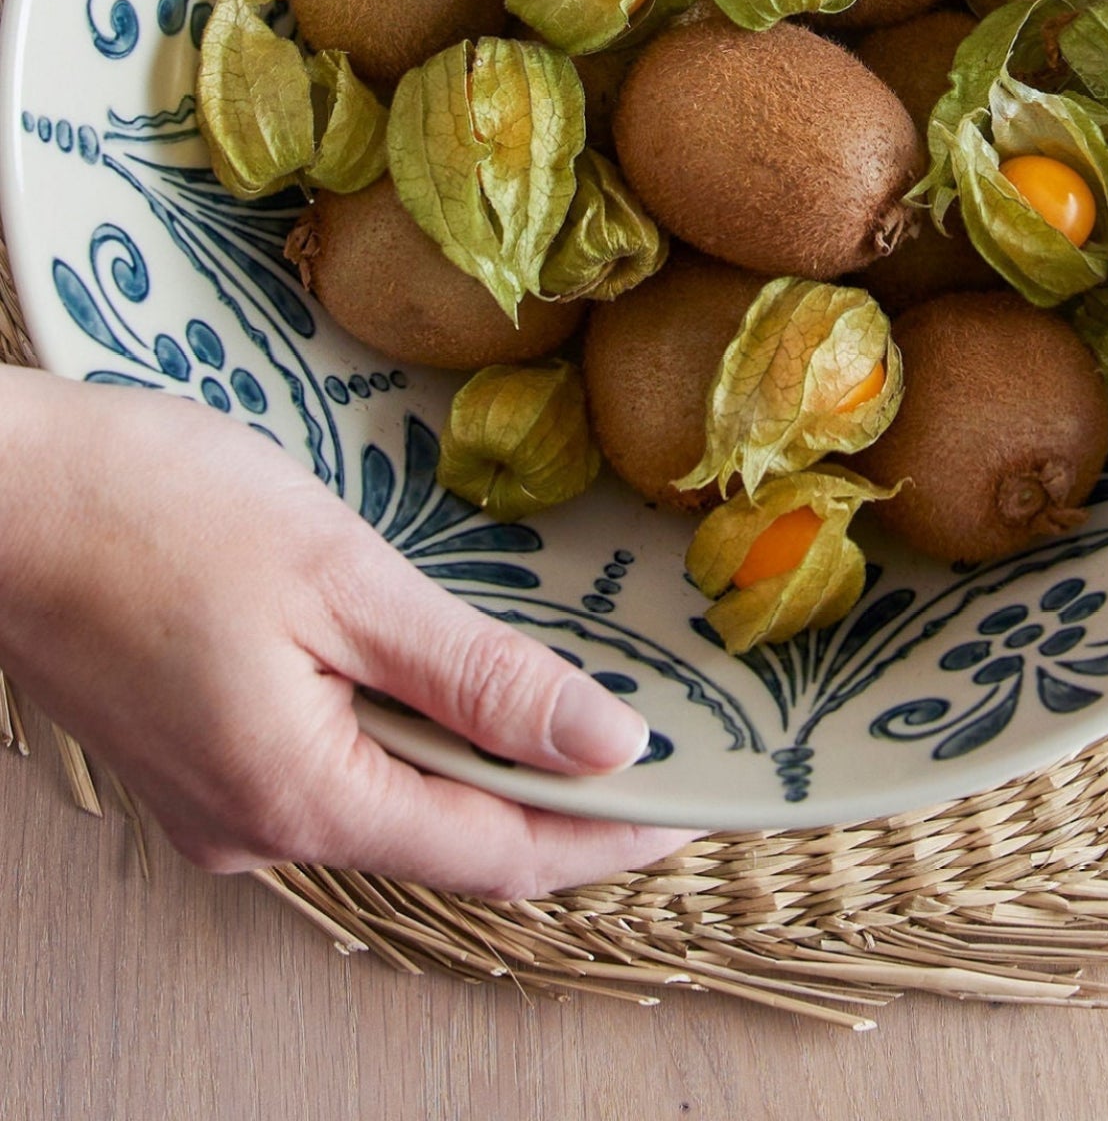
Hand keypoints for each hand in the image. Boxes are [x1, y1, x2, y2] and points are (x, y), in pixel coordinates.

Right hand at [0, 369, 694, 893]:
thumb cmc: (157, 510)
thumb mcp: (343, 579)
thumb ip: (478, 675)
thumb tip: (604, 744)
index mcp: (304, 800)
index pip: (502, 854)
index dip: (608, 834)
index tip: (693, 802)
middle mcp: (258, 832)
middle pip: (448, 835)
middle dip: (554, 798)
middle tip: (651, 740)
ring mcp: (218, 804)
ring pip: (389, 802)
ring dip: (480, 763)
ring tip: (569, 705)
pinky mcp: (196, 760)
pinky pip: (331, 771)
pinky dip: (406, 738)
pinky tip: (443, 683)